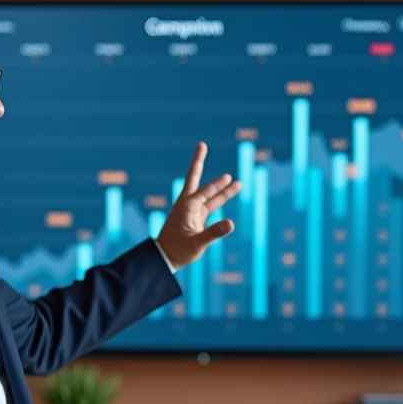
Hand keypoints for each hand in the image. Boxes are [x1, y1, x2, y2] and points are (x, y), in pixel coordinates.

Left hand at [156, 142, 242, 269]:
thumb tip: (231, 223)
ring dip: (222, 189)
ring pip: (210, 196)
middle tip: (201, 145)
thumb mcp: (196, 243)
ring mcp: (192, 211)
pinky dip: (219, 199)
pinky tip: (226, 194)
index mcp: (187, 206)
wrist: (164, 258)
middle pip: (196, 179)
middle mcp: (189, 204)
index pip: (205, 190)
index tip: (225, 174)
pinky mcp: (196, 219)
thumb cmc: (177, 251)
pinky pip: (210, 205)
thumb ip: (213, 233)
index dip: (215, 181)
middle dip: (200, 162)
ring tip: (237, 182)